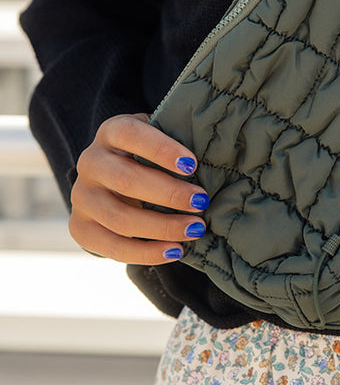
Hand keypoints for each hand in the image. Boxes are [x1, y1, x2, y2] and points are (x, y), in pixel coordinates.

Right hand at [69, 113, 207, 264]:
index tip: (192, 165)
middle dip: (168, 194)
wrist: (115, 179)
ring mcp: (82, 196)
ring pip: (119, 217)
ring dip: (162, 227)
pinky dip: (146, 252)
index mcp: (111, 132)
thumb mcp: (161, 139)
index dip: (161, 149)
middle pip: (125, 180)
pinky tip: (176, 251)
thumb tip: (214, 154)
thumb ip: (178, 140)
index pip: (130, 135)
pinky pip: (111, 246)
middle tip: (201, 201)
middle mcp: (90, 162)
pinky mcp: (80, 227)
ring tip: (195, 229)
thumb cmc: (152, 156)